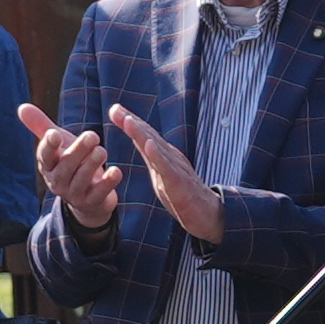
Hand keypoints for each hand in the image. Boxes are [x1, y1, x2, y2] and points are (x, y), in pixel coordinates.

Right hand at [22, 97, 119, 232]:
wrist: (86, 198)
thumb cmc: (70, 163)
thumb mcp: (58, 144)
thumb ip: (41, 126)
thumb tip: (22, 107)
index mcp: (48, 166)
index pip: (45, 156)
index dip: (49, 146)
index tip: (55, 134)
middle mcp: (58, 181)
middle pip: (65, 167)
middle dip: (78, 151)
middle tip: (92, 135)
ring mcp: (74, 194)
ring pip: (81, 180)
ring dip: (91, 165)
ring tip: (102, 151)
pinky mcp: (92, 202)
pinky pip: (99, 194)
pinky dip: (108, 183)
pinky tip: (116, 171)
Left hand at [108, 104, 224, 244]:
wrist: (209, 214)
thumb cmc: (184, 196)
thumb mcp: (162, 175)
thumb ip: (153, 158)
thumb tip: (140, 140)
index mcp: (165, 156)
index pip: (146, 136)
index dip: (130, 122)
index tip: (114, 109)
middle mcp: (170, 157)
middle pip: (149, 136)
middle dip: (131, 121)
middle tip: (115, 108)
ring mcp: (175, 168)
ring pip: (156, 147)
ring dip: (141, 133)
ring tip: (127, 120)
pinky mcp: (179, 183)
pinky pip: (167, 168)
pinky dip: (157, 155)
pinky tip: (148, 145)